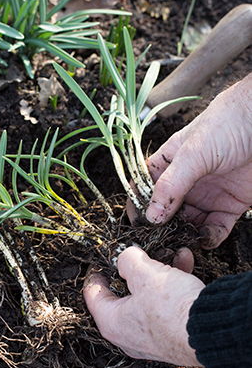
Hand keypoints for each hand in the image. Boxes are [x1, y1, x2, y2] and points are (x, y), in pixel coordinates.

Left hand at [83, 246, 204, 365]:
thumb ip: (128, 260)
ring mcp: (150, 335)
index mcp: (111, 322)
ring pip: (147, 294)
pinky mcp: (171, 332)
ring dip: (157, 270)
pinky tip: (184, 261)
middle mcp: (127, 333)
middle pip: (122, 291)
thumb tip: (125, 256)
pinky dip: (172, 282)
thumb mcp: (144, 274)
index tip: (101, 258)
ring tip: (168, 252)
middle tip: (138, 252)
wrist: (214, 332)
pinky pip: (165, 302)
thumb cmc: (174, 310)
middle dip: (134, 267)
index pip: (92, 293)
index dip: (96, 270)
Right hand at [146, 73, 251, 247]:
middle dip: (162, 226)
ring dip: (184, 235)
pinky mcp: (231, 204)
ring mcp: (207, 194)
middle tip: (159, 241)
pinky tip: (205, 239)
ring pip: (189, 222)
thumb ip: (171, 185)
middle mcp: (186, 182)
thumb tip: (151, 215)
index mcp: (169, 164)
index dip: (138, 204)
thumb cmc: (227, 124)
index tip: (136, 223)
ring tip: (182, 242)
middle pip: (165, 210)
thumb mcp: (193, 154)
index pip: (145, 187)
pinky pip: (216, 227)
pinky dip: (210, 237)